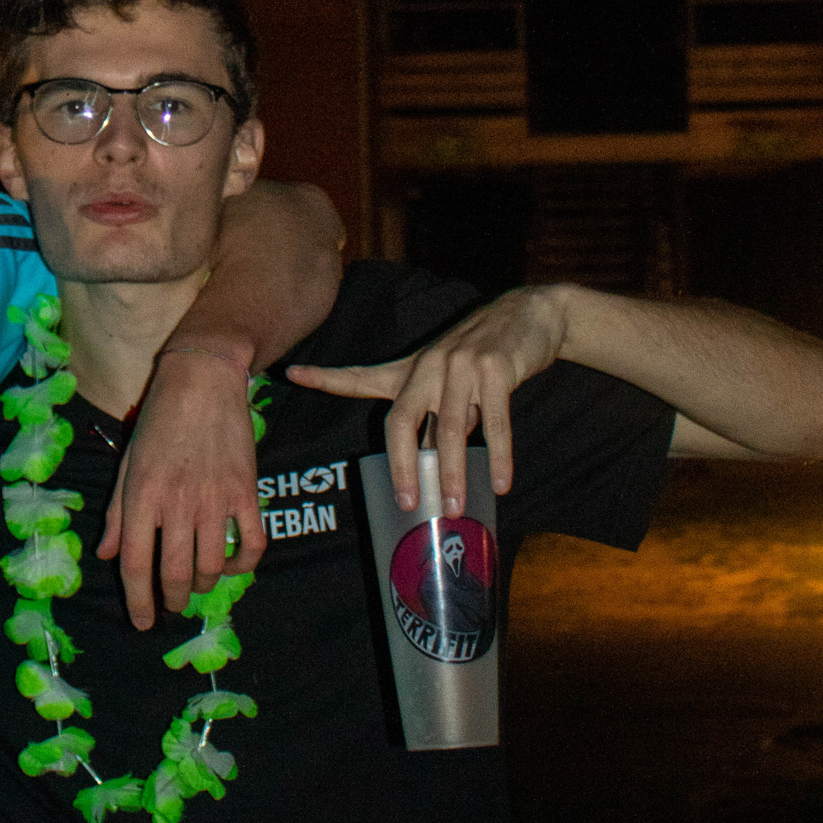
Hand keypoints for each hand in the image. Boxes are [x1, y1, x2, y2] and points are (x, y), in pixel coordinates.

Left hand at [97, 351, 266, 628]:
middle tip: (172, 606)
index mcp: (142, 497)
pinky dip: (243, 565)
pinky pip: (251, 544)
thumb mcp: (127, 464)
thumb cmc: (157, 422)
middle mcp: (178, 504)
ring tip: (196, 584)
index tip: (143, 622)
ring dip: (203, 585)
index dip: (138, 602)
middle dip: (172, 600)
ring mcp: (215, 500)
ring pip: (212, 567)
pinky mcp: (246, 493)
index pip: (136, 566)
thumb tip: (108, 555)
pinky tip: (232, 566)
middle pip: (175, 574)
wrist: (202, 382)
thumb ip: (118, 513)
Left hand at [287, 284, 572, 510]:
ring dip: (453, 472)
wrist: (530, 315)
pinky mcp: (497, 369)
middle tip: (406, 501)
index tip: (292, 374)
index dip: (327, 378)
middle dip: (402, 464)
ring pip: (452, 428)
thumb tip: (423, 470)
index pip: (361, 376)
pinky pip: (497, 422)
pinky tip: (500, 482)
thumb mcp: (447, 380)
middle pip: (402, 420)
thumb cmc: (481, 357)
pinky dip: (498, 455)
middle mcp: (430, 366)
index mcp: (411, 370)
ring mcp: (463, 366)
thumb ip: (432, 418)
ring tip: (455, 506)